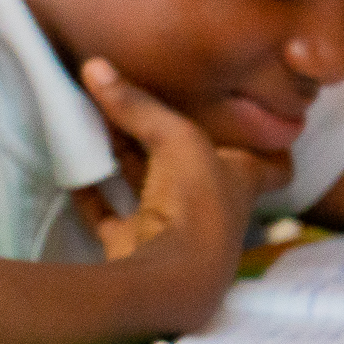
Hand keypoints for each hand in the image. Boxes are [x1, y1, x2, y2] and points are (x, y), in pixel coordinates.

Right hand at [71, 60, 264, 327]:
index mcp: (240, 179)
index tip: (248, 115)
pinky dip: (90, 192)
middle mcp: (210, 204)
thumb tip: (94, 65)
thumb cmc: (197, 201)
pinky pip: (107, 214)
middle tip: (137, 98)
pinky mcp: (131, 246)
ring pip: (148, 184)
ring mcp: (170, 229)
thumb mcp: (176, 138)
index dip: (265, 142)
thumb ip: (137, 103)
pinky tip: (75, 167)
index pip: (269, 162)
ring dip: (125, 158)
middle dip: (164, 134)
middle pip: (190, 163)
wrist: (171, 278)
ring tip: (99, 119)